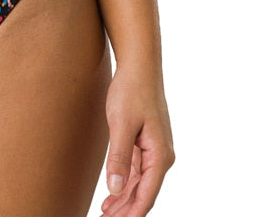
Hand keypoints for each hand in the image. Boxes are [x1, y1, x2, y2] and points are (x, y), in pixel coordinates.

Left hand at [99, 64, 173, 215]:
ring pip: (140, 184)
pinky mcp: (146, 143)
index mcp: (160, 155)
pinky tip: (113, 195)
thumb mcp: (121, 124)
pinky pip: (137, 172)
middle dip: (126, 211)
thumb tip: (115, 190)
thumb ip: (118, 158)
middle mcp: (161, 156)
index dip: (132, 214)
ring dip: (124, 200)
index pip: (147, 195)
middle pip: (144, 193)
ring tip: (106, 215)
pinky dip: (125, 184)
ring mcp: (154, 150)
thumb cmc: (131, 91)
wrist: (139, 66)